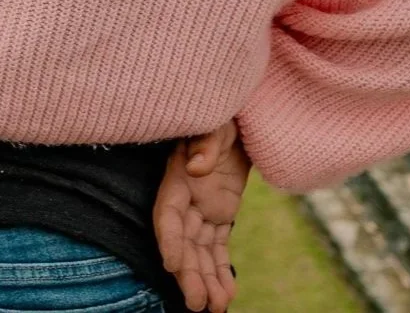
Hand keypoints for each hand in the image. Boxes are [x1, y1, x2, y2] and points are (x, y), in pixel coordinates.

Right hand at [153, 120, 250, 311]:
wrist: (241, 119)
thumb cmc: (223, 116)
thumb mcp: (215, 122)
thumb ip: (205, 141)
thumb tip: (197, 167)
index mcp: (178, 175)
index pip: (168, 214)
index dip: (168, 239)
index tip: (172, 264)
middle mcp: (187, 197)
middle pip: (183, 241)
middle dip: (189, 273)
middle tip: (198, 304)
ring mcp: (203, 208)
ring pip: (200, 250)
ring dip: (206, 279)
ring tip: (217, 308)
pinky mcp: (220, 214)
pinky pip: (218, 247)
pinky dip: (222, 270)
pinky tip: (228, 294)